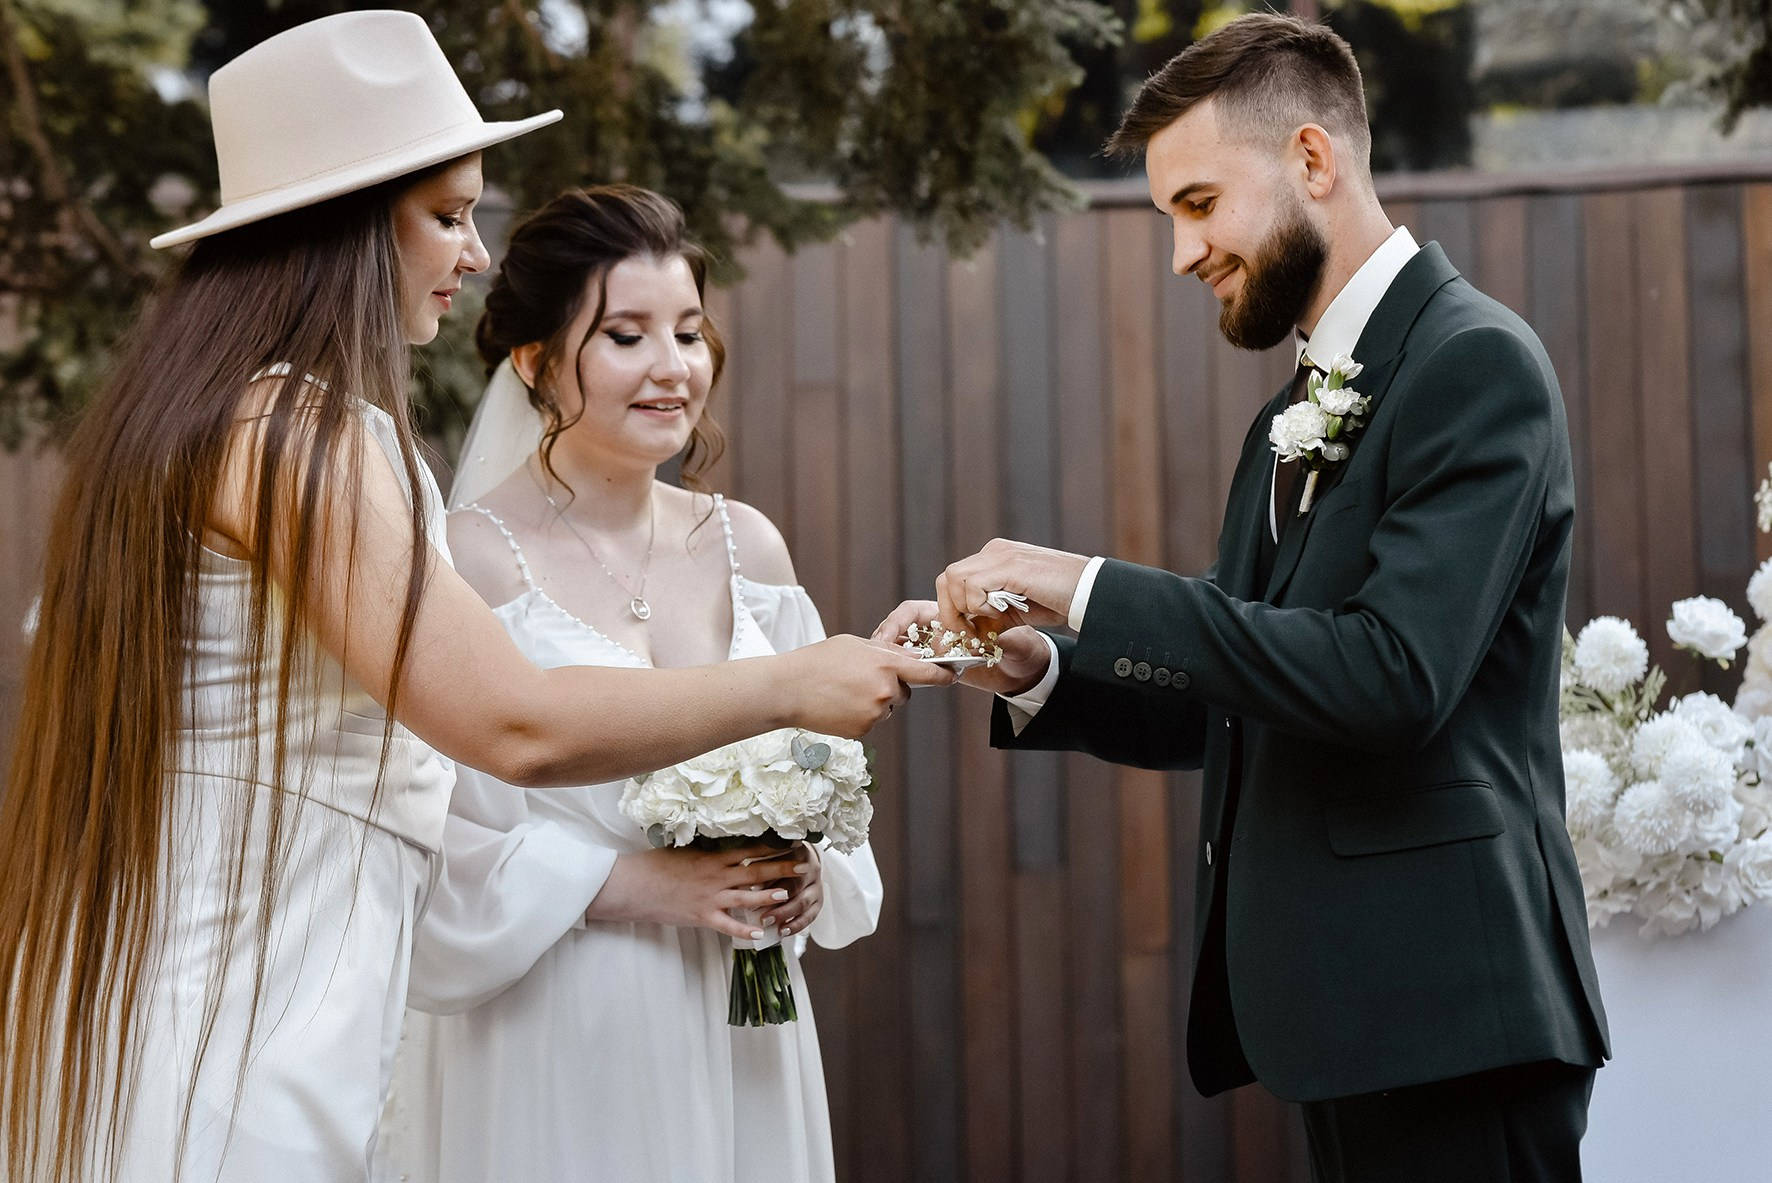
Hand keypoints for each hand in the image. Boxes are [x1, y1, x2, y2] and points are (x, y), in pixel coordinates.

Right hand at [587, 840, 803, 940]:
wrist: (633, 884)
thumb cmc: (655, 865)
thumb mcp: (683, 851)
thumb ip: (705, 850)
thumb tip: (722, 842)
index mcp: (712, 857)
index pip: (749, 849)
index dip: (772, 845)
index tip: (791, 841)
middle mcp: (715, 875)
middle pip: (754, 870)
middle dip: (781, 868)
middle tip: (805, 865)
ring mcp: (709, 897)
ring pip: (746, 896)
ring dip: (768, 895)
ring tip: (788, 894)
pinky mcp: (701, 916)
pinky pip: (727, 924)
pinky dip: (744, 929)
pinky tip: (761, 932)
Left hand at [752, 843, 821, 936]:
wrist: (800, 861)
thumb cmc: (778, 857)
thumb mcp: (770, 852)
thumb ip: (760, 859)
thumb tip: (741, 870)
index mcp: (799, 852)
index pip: (783, 865)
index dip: (767, 877)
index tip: (751, 888)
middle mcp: (810, 870)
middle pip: (795, 885)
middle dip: (775, 899)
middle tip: (756, 908)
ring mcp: (816, 887)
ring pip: (803, 902)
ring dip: (784, 914)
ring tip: (767, 922)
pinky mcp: (818, 902)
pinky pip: (809, 916)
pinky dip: (796, 925)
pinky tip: (783, 931)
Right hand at [773, 635, 956, 737]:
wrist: (788, 689)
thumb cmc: (818, 661)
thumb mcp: (855, 644)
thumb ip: (885, 651)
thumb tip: (909, 657)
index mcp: (885, 665)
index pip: (927, 672)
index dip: (943, 675)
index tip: (953, 677)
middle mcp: (885, 691)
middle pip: (903, 693)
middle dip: (891, 687)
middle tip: (860, 679)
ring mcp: (874, 713)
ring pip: (886, 708)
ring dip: (873, 702)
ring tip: (844, 692)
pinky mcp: (863, 730)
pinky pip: (871, 721)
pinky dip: (860, 715)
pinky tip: (839, 705)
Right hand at [872, 600, 1050, 696]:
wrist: (1028, 670)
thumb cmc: (1021, 646)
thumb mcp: (1013, 639)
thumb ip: (997, 638)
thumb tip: (980, 643)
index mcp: (950, 615)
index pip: (913, 612)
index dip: (897, 622)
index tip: (887, 638)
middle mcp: (938, 633)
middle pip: (900, 634)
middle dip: (884, 644)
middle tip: (875, 658)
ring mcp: (936, 654)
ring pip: (903, 654)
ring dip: (890, 661)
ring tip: (881, 674)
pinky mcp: (939, 673)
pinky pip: (915, 673)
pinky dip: (904, 677)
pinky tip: (896, 686)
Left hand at [933, 539, 1087, 634]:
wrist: (1088, 591)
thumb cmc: (1058, 600)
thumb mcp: (1015, 609)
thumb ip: (991, 614)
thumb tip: (968, 631)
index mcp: (994, 558)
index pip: (953, 579)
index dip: (953, 608)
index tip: (968, 631)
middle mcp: (993, 552)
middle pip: (946, 578)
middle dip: (951, 611)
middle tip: (969, 632)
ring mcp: (1000, 556)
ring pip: (953, 579)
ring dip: (964, 608)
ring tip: (989, 620)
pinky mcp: (1010, 566)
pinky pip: (973, 586)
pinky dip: (980, 606)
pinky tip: (1001, 612)